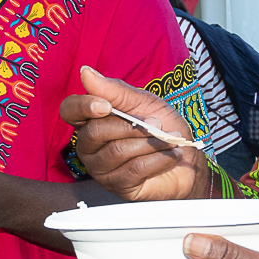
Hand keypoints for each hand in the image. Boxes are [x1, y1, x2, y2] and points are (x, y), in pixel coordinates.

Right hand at [60, 67, 212, 201]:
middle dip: (132, 126)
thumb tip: (86, 72)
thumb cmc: (163, 128)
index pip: (70, 111)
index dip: (83, 107)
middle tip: (157, 124)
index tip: (106, 106)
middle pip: (95, 133)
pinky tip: (171, 155)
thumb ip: (115, 90)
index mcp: (91, 120)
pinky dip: (159, 159)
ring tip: (169, 140)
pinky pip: (134, 169)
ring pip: (117, 151)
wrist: (188, 159)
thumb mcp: (143, 101)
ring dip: (151, 143)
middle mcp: (90, 146)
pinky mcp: (118, 186)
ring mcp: (101, 168)